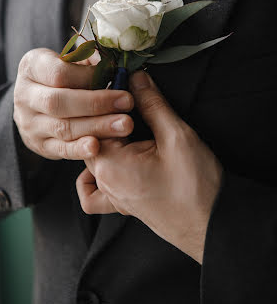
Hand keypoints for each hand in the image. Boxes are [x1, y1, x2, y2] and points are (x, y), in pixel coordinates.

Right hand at [13, 48, 133, 159]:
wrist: (37, 102)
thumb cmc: (64, 76)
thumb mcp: (71, 61)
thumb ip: (89, 61)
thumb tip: (111, 63)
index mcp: (32, 67)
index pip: (58, 73)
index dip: (88, 76)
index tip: (114, 76)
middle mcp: (25, 95)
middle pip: (58, 102)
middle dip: (96, 103)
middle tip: (127, 102)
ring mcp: (30, 122)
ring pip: (62, 127)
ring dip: (96, 127)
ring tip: (124, 125)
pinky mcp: (39, 145)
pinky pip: (60, 149)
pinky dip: (79, 149)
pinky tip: (97, 147)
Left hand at [76, 71, 222, 262]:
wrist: (213, 225)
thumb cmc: (196, 186)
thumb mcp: (176, 136)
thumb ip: (152, 104)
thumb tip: (137, 79)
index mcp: (111, 163)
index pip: (96, 120)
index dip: (109, 97)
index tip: (124, 79)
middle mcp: (105, 181)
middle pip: (90, 138)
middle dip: (107, 116)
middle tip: (128, 100)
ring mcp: (113, 195)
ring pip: (92, 159)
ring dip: (104, 139)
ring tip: (124, 127)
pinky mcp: (123, 204)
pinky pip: (95, 190)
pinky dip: (95, 175)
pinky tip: (114, 161)